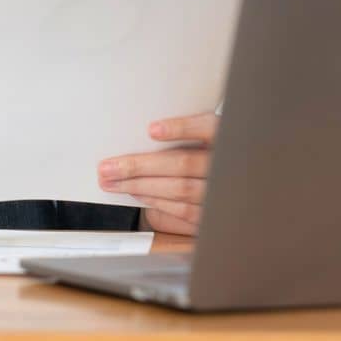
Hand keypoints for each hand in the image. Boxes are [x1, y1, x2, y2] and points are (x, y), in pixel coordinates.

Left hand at [99, 111, 218, 236]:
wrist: (232, 183)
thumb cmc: (208, 152)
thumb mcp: (203, 135)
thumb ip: (186, 131)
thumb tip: (145, 133)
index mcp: (225, 136)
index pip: (207, 128)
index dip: (182, 128)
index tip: (152, 130)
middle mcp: (226, 164)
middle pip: (183, 163)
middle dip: (141, 166)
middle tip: (109, 167)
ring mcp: (220, 190)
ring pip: (179, 189)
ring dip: (140, 186)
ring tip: (113, 182)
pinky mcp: (212, 213)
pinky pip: (182, 210)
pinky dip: (155, 201)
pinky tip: (135, 193)